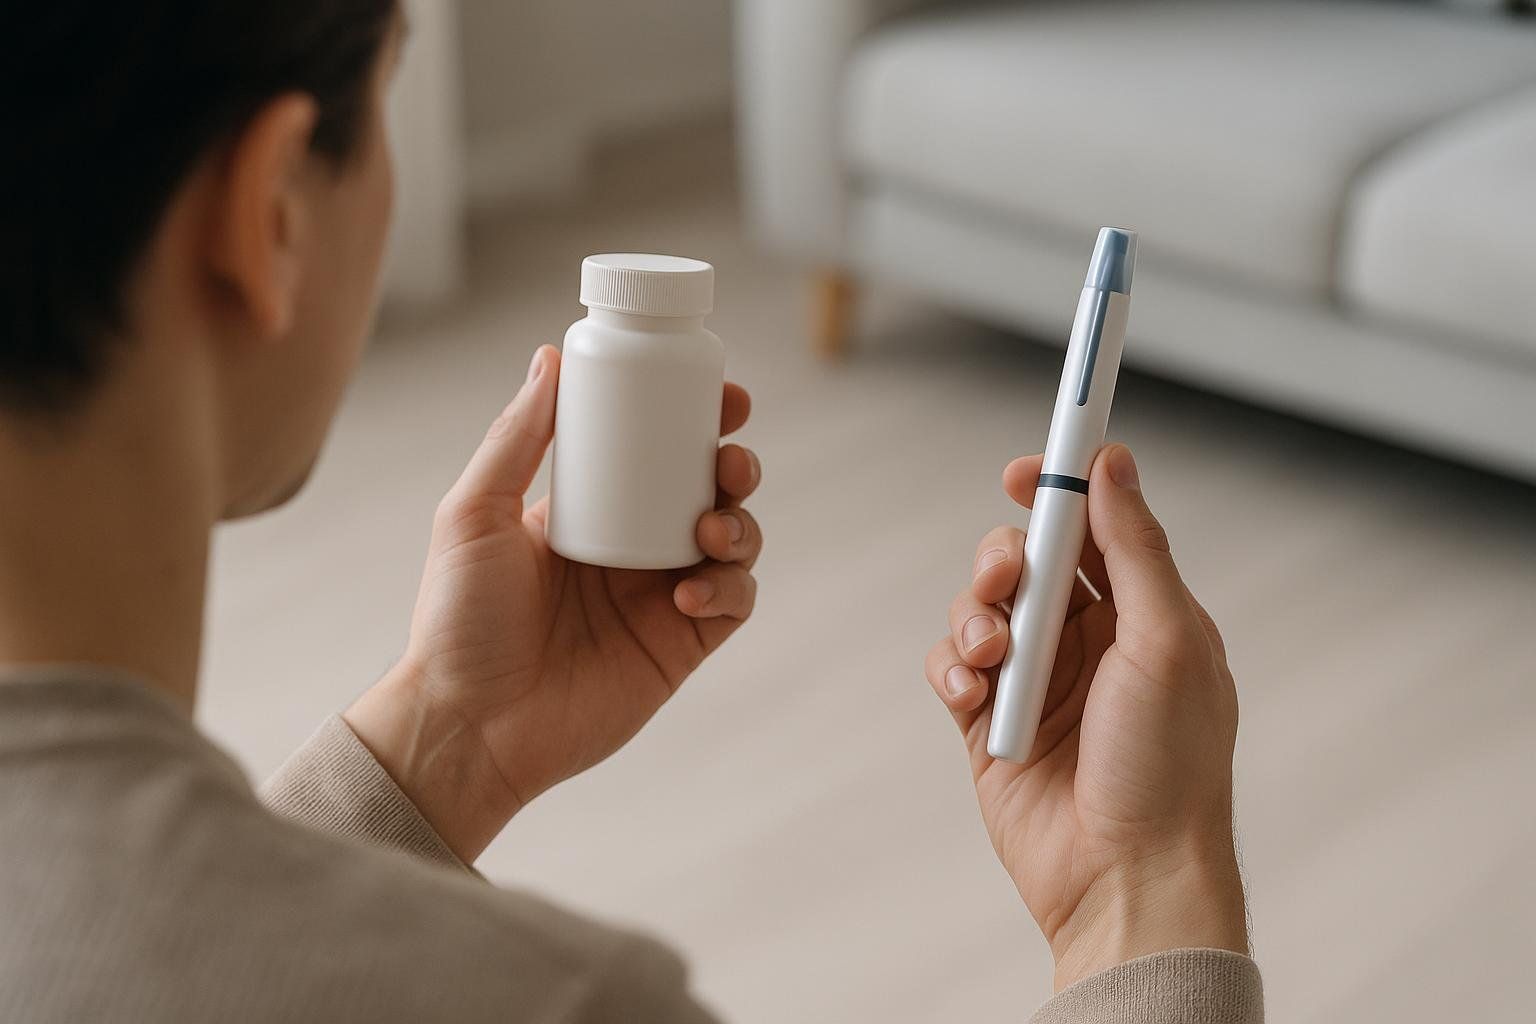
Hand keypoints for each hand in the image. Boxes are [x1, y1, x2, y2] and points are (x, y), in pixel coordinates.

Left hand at [347, 345, 761, 861]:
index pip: (656, 450)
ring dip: (741, 523)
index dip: (698, 419)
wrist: (469, 723)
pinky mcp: (681, 647)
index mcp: (590, 508)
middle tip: (728, 459)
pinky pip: (732, 604)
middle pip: (709, 488)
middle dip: (734, 465)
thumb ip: (515, 437)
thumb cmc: (457, 621)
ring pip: (735, 541)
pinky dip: (728, 589)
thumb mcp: (473, 514)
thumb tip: (549, 357)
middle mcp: (633, 547)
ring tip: (711, 530)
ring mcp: (660, 597)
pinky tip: (690, 592)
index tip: (723, 395)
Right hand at [925, 444, 1247, 989]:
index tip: (1026, 470)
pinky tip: (975, 700)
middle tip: (1009, 581)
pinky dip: (954, 673)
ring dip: (975, 621)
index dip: (1058, 493)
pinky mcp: (990, 722)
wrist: (1126, 876)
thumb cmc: (1168, 766)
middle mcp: (1086, 641)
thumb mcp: (1166, 639)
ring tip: (993, 659)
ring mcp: (1035, 682)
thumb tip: (1114, 464)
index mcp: (1139, 615)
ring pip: (979, 609)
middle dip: (1005, 561)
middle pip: (1025, 562)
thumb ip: (1133, 547)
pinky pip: (951, 669)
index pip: (1092, 529)